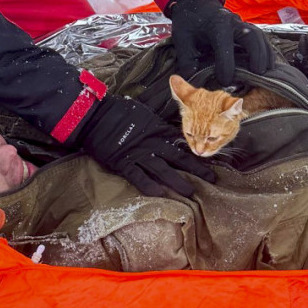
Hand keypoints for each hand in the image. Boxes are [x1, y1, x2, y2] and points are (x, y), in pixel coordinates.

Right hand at [79, 95, 214, 196]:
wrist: (95, 117)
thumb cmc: (119, 113)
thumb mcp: (145, 115)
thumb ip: (159, 126)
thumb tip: (174, 132)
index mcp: (158, 131)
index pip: (182, 143)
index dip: (197, 151)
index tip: (211, 158)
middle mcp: (152, 143)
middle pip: (179, 157)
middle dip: (197, 168)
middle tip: (212, 179)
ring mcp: (138, 154)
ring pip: (162, 170)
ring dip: (177, 181)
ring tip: (190, 191)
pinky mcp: (124, 164)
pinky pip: (138, 177)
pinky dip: (149, 185)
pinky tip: (161, 194)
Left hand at [168, 0, 274, 84]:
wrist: (197, 4)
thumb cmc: (189, 24)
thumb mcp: (182, 42)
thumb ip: (188, 63)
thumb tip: (197, 82)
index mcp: (215, 25)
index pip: (224, 47)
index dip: (226, 67)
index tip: (225, 82)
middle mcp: (232, 22)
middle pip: (251, 36)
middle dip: (256, 55)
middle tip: (258, 73)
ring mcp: (242, 24)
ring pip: (259, 36)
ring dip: (265, 54)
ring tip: (268, 71)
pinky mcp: (247, 29)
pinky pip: (261, 38)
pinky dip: (266, 51)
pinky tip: (268, 65)